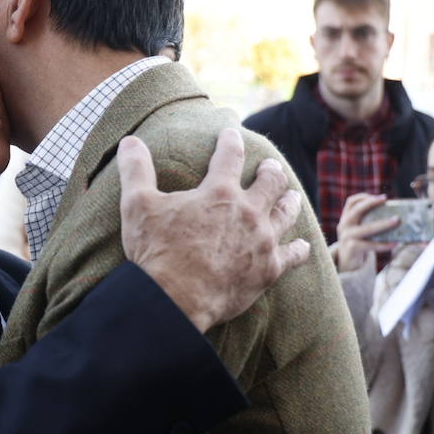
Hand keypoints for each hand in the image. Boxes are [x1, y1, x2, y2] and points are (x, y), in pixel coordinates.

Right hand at [119, 128, 309, 332]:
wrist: (176, 299)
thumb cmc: (156, 251)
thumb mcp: (137, 205)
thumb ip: (136, 170)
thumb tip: (129, 142)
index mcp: (219, 192)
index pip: (229, 155)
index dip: (230, 141)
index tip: (232, 133)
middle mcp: (248, 211)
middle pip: (269, 182)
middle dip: (269, 170)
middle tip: (269, 166)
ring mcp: (262, 241)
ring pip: (285, 213)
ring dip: (289, 201)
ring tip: (291, 195)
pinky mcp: (269, 269)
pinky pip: (293, 255)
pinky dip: (300, 248)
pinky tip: (303, 245)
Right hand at [334, 193, 397, 271]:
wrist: (346, 263)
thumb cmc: (358, 243)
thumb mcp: (358, 230)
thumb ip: (368, 221)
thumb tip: (395, 215)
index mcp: (345, 219)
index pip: (351, 202)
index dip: (364, 197)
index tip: (381, 197)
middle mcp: (344, 226)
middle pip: (356, 210)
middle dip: (371, 203)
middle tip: (386, 200)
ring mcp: (347, 237)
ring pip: (367, 228)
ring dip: (383, 224)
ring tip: (397, 220)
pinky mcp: (352, 248)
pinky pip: (371, 245)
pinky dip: (384, 245)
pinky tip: (395, 243)